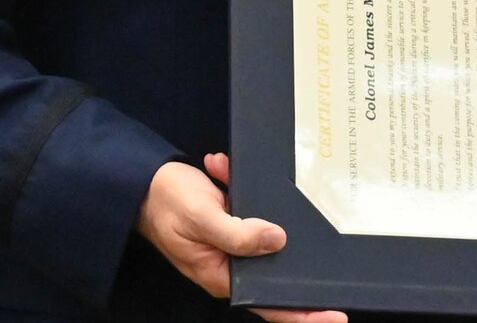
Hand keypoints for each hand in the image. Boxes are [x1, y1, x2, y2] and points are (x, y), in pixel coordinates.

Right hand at [137, 154, 346, 322]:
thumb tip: (277, 241)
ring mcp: (232, 242)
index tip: (335, 314)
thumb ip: (237, 233)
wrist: (141, 184)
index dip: (302, 314)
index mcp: (222, 275)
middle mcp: (231, 264)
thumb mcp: (202, 218)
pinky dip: (240, 185)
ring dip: (262, 205)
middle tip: (333, 251)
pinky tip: (222, 169)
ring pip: (265, 233)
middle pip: (275, 270)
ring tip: (230, 177)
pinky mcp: (232, 221)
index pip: (268, 302)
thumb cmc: (166, 204)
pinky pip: (250, 209)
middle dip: (296, 253)